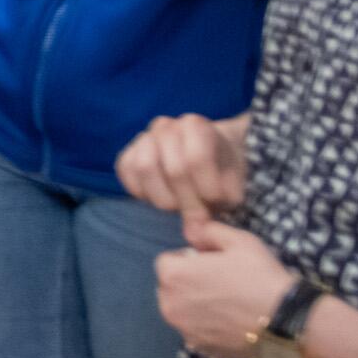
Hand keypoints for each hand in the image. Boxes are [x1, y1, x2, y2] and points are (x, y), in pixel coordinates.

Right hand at [121, 112, 249, 223]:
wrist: (209, 161)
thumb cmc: (222, 174)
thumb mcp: (231, 185)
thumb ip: (220, 203)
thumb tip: (194, 232)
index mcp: (195, 125)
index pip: (196, 159)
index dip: (208, 188)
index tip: (219, 202)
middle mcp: (166, 126)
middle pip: (174, 169)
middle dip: (189, 201)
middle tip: (200, 214)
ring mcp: (143, 139)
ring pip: (144, 167)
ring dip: (164, 198)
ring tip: (179, 207)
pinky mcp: (126, 156)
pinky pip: (126, 172)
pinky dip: (142, 192)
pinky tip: (162, 199)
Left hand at [157, 209, 299, 357]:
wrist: (285, 322)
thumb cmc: (259, 277)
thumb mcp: (239, 240)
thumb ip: (209, 231)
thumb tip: (193, 234)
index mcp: (173, 275)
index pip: (167, 261)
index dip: (189, 259)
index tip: (211, 264)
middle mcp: (169, 304)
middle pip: (170, 287)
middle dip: (187, 282)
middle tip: (220, 282)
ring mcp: (183, 329)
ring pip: (181, 310)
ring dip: (194, 304)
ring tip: (227, 303)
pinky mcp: (199, 347)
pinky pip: (195, 330)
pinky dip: (206, 325)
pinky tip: (230, 321)